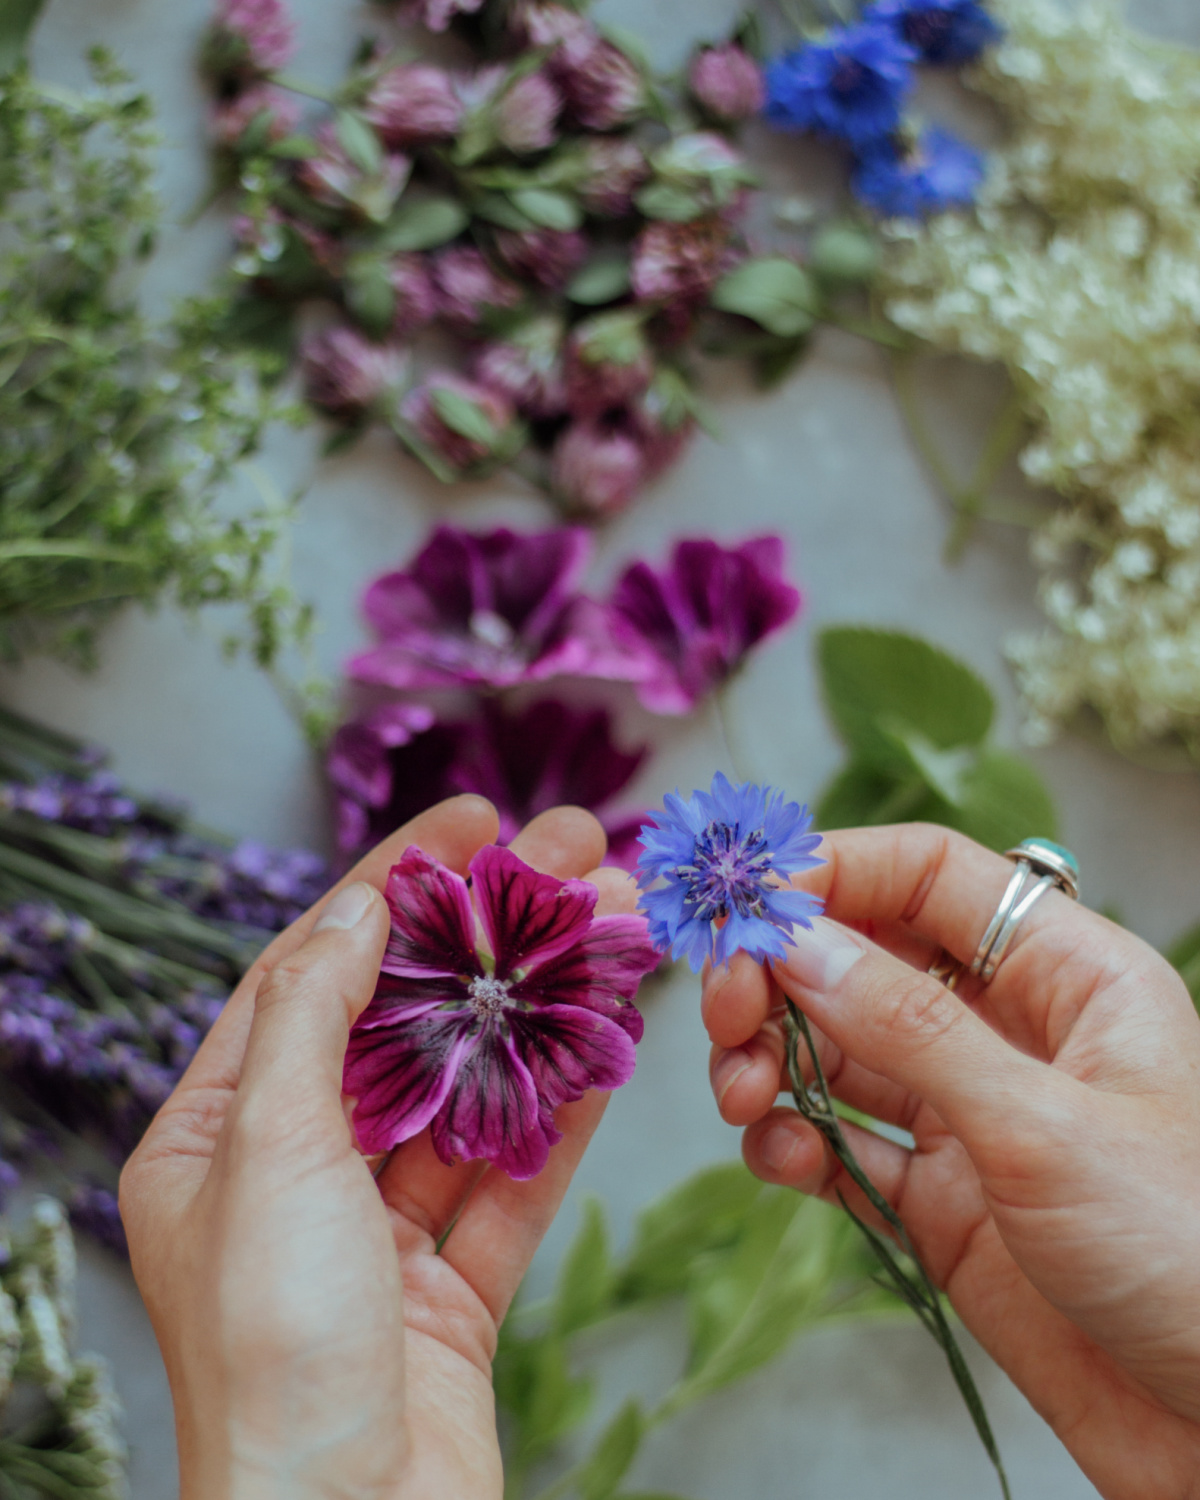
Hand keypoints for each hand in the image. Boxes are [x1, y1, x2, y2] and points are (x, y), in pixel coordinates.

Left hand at [120, 795, 639, 1499]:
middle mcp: (294, 1172)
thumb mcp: (270, 1158)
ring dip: (545, 1007)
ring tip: (618, 924)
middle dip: (492, 933)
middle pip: (407, 1019)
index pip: (310, 970)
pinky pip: (515, 1169)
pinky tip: (614, 1034)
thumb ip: (314, 1020)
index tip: (470, 817)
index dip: (392, 880)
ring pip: (475, 1086)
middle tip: (577, 854)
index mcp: (216, 1138)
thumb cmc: (275, 1357)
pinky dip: (565, 1104)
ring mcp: (379, 1227)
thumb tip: (354, 908)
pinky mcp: (455, 1280)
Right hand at [703, 823, 1199, 1499]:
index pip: (930, 877)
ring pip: (840, 1052)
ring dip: (774, 1058)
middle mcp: (1012, 1032)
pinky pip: (844, 1145)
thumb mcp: (1045, 1126)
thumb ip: (912, 1029)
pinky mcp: (943, 1202)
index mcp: (1068, 977)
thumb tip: (796, 943)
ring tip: (743, 1096)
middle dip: (784, 975)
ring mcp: (972, 1119)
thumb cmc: (1184, 1255)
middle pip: (866, 959)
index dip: (834, 873)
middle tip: (727, 1008)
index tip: (747, 906)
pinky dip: (796, 1141)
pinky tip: (784, 1156)